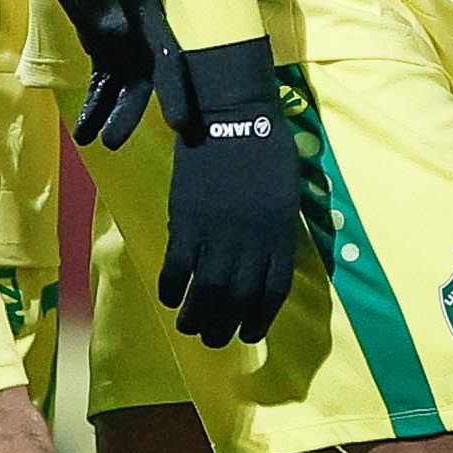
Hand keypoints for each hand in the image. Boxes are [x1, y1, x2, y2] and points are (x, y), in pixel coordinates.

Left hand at [14, 0, 170, 148]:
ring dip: (108, 111)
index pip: (168, 59)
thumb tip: (114, 37)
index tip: (183, 125)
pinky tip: (82, 125)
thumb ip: (100, 5)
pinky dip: (94, 100)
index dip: (177, 92)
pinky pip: (103, 76)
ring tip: (90, 140)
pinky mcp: (100, 35)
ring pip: (122, 82)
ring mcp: (121, 32)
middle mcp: (139, 27)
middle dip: (131, 112)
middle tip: (113, 141)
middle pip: (144, 78)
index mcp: (145, 12)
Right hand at [159, 37, 303, 348]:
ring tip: (188, 328)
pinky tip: (168, 297)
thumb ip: (277, 228)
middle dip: (225, 326)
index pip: (273, 290)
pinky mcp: (189, 220)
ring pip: (207, 291)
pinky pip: (178, 266)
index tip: (250, 333)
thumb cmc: (265, 145)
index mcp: (281, 233)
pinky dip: (171, 287)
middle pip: (239, 298)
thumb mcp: (284, 192)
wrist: (233, 113)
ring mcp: (220, 232)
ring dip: (196, 316)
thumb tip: (267, 259)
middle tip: (213, 338)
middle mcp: (253, 241)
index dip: (260, 317)